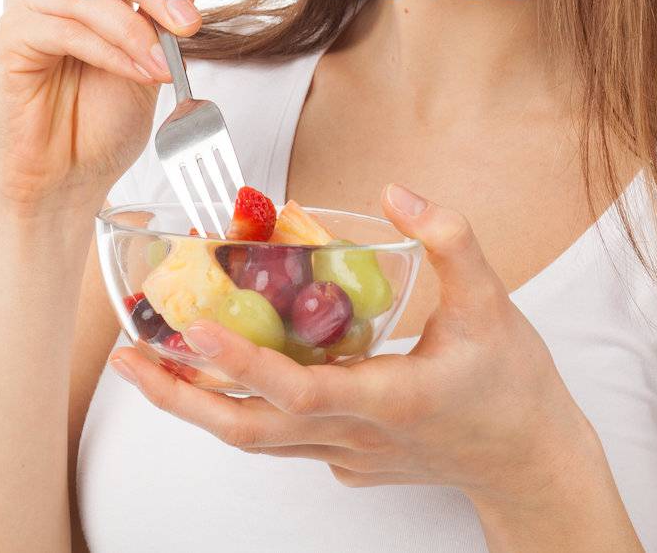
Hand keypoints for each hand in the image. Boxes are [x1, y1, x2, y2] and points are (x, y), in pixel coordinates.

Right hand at [0, 0, 228, 211]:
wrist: (71, 175)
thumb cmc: (106, 114)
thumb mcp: (157, 48)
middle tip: (192, 26)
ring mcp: (28, 3)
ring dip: (135, 24)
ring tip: (164, 64)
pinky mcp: (11, 37)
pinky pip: (63, 26)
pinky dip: (110, 49)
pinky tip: (137, 72)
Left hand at [107, 183, 598, 510]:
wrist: (531, 462)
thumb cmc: (514, 386)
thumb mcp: (494, 303)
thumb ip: (450, 240)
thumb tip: (399, 193)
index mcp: (394, 399)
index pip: (303, 391)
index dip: (244, 362)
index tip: (195, 329)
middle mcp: (358, 435)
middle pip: (250, 430)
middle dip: (181, 398)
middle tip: (126, 358)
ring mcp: (346, 453)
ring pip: (254, 438)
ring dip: (194, 404)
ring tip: (143, 364)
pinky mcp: (344, 457)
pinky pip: (276, 435)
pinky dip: (235, 404)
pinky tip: (211, 371)